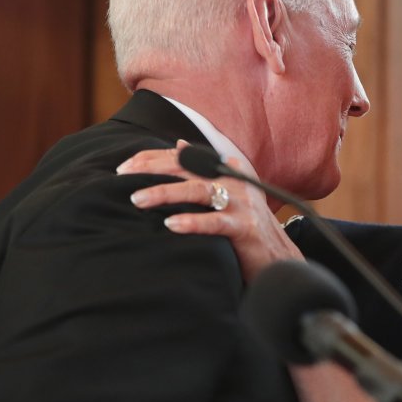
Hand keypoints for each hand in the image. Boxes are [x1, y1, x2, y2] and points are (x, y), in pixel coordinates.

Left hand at [116, 140, 303, 281]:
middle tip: (123, 177)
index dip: (153, 158)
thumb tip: (178, 145)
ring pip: (198, 191)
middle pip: (188, 169)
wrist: (278, 256)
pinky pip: (215, 222)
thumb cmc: (246, 225)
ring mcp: (242, 204)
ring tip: (138, 199)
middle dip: (153, 169)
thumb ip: (203, 169)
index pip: (184, 157)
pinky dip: (193, 222)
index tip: (124, 166)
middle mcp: (235, 181)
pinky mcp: (245, 228)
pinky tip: (171, 224)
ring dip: (166, 193)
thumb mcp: (227, 190)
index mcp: (228, 169)